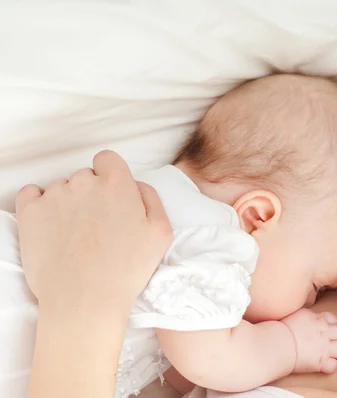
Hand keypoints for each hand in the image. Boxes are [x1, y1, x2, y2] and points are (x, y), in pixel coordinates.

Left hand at [16, 150, 172, 317]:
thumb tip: (135, 185)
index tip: (111, 196)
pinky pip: (31, 194)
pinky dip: (40, 205)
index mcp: (116, 184)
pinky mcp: (29, 213)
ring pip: (61, 188)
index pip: (107, 158)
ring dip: (68, 203)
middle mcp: (83, 182)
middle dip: (91, 194)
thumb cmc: (126, 269)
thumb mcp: (161, 232)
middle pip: (85, 176)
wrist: (85, 299)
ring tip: (75, 235)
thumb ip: (151, 198)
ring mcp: (54, 196)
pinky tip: (52, 225)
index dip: (110, 175)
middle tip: (98, 225)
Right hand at [281, 308, 336, 373]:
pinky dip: (332, 366)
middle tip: (332, 342)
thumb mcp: (296, 314)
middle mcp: (324, 332)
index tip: (328, 328)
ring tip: (333, 354)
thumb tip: (307, 315)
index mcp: (317, 319)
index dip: (333, 324)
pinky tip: (326, 365)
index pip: (334, 319)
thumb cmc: (281, 328)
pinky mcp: (320, 362)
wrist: (277, 343)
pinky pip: (335, 366)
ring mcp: (324, 348)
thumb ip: (306, 314)